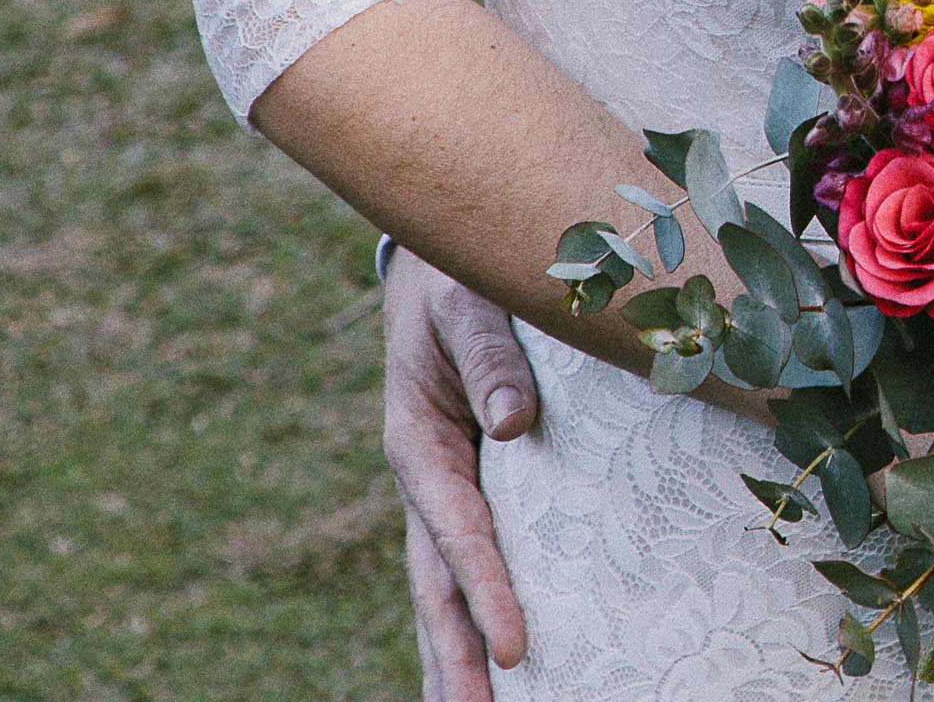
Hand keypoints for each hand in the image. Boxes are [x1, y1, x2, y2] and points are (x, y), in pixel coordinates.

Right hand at [381, 250, 538, 701]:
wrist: (437, 271)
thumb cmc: (460, 285)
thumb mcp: (472, 306)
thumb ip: (492, 359)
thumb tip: (511, 424)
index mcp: (421, 445)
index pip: (458, 535)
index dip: (484, 591)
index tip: (512, 647)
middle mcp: (424, 483)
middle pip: (436, 587)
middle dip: (457, 655)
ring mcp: (440, 495)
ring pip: (442, 590)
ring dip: (455, 654)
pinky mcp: (462, 494)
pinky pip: (463, 564)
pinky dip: (469, 616)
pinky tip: (492, 665)